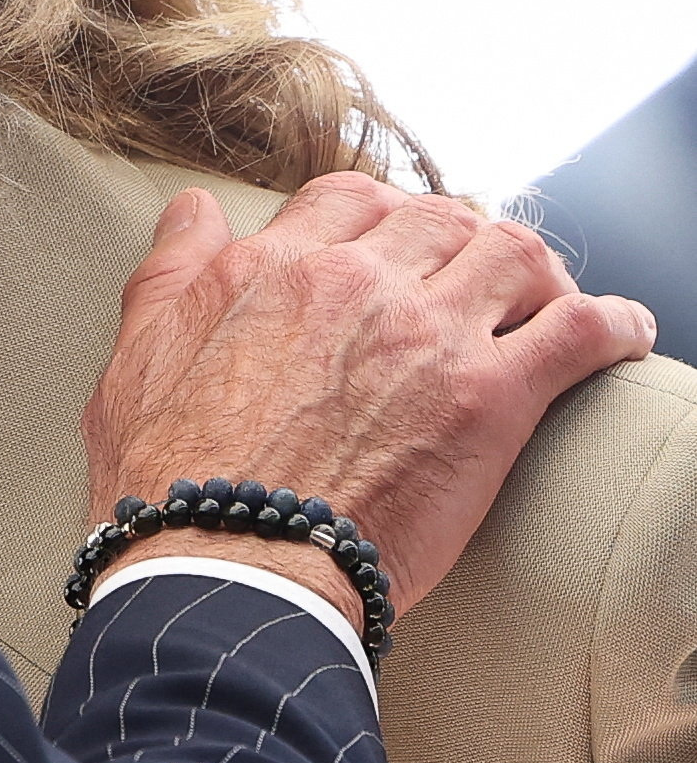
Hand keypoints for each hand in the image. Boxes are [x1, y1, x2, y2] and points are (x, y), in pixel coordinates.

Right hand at [84, 175, 653, 620]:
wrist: (229, 564)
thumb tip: (194, 213)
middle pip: (439, 217)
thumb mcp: (136, 357)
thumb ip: (170, 273)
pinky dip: (615, 324)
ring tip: (543, 304)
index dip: (380, 215)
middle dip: (463, 241)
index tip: (394, 247)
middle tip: (472, 281)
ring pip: (515, 252)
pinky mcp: (490, 397)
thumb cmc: (170, 480)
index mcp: (271, 267)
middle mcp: (354, 281)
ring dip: (537, 273)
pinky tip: (625, 334)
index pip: (348, 199)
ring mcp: (428, 332)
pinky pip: (581, 331)